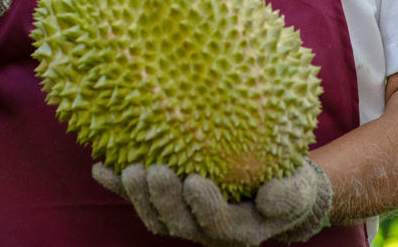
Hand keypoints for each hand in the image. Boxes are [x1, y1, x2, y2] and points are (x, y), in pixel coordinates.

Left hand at [92, 159, 331, 245]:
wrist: (272, 190)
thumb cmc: (288, 186)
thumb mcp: (297, 190)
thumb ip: (287, 195)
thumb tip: (268, 196)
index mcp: (238, 230)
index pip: (215, 224)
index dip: (202, 206)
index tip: (195, 180)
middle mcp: (204, 229)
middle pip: (177, 223)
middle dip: (163, 199)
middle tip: (157, 171)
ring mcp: (183, 218)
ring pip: (155, 217)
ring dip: (138, 196)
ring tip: (132, 170)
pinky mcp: (168, 203)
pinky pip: (139, 199)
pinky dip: (117, 186)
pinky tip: (100, 168)